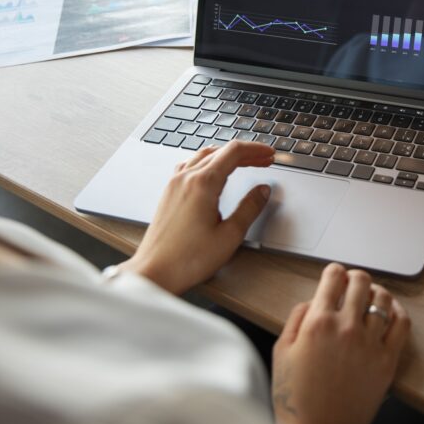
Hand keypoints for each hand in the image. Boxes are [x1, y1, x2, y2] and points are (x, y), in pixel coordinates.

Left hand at [119, 141, 274, 293]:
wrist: (154, 272)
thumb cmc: (188, 259)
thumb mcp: (229, 235)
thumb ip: (249, 208)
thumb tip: (263, 190)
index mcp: (203, 184)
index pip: (234, 152)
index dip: (256, 150)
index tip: (270, 154)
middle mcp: (186, 178)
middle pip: (220, 151)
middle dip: (245, 153)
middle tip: (264, 159)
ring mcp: (174, 184)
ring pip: (204, 155)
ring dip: (226, 155)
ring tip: (244, 162)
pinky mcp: (168, 193)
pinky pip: (190, 165)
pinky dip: (209, 161)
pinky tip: (214, 172)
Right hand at [272, 263, 410, 423]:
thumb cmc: (295, 399)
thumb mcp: (281, 352)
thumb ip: (296, 319)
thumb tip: (312, 301)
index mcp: (318, 323)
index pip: (333, 277)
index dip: (334, 272)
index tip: (334, 276)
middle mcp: (347, 328)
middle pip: (361, 282)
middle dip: (356, 278)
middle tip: (352, 284)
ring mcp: (371, 343)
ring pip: (384, 298)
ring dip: (376, 292)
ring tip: (371, 298)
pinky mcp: (388, 361)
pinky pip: (402, 324)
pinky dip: (398, 312)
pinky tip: (391, 314)